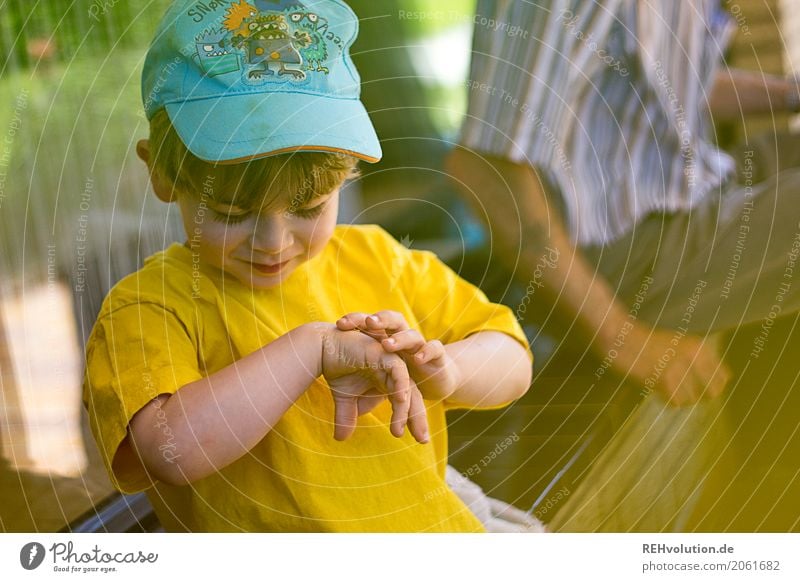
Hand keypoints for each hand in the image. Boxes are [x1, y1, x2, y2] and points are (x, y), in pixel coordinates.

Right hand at [319, 324, 428, 442]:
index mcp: (389, 380)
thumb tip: (341, 439)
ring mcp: (391, 361)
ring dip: (406, 409)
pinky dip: (400, 385)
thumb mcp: (344, 399)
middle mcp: (393, 372)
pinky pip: (398, 370)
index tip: (418, 441)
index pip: (406, 402)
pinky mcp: (384, 353)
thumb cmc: (335, 368)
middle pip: (413, 396)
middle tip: (422, 440)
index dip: (411, 421)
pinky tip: (400, 400)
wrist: (322, 349)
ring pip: (407, 387)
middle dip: (417, 418)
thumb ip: (347, 417)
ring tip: (400, 429)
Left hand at [336, 311, 460, 401]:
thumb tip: (339, 431)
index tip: (339, 325)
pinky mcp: (437, 356)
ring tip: (387, 345)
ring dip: (400, 339)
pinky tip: (418, 359)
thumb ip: (359, 402)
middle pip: (391, 320)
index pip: (369, 324)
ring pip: (411, 335)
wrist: (436, 380)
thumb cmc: (401, 380)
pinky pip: (435, 349)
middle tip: (368, 322)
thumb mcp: (377, 390)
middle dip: (379, 319)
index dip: (356, 320)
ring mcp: (420, 346)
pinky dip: (427, 352)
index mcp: (385, 339)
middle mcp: (403, 338)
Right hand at [609, 322, 729, 405]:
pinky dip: (667, 399)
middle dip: (701, 397)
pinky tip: (658, 390)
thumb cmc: (646, 341)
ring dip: (681, 399)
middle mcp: (693, 357)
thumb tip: (714, 384)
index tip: (705, 390)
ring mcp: (679, 369)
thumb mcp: (676, 343)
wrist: (621, 338)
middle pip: (712, 392)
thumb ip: (695, 359)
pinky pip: (674, 401)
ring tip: (667, 390)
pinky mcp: (664, 379)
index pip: (723, 376)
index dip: (715, 386)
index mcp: (699, 347)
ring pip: (691, 399)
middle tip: (687, 395)